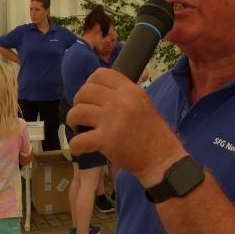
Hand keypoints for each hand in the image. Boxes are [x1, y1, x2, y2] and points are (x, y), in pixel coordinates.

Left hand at [67, 68, 185, 187]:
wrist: (161, 159)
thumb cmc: (152, 133)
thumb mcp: (142, 103)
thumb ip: (123, 94)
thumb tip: (99, 90)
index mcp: (130, 90)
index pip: (100, 74)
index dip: (89, 84)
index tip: (90, 97)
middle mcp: (120, 101)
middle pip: (84, 92)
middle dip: (79, 103)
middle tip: (84, 115)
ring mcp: (112, 120)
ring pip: (77, 112)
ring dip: (74, 121)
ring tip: (80, 128)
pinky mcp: (105, 140)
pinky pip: (78, 139)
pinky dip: (75, 146)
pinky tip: (80, 148)